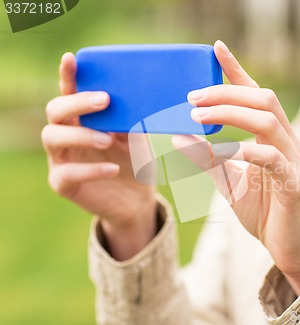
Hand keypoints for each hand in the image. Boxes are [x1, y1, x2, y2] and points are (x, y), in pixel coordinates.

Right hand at [42, 53, 156, 259]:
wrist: (137, 199)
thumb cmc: (134, 161)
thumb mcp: (136, 135)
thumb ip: (132, 116)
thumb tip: (141, 93)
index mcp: (82, 118)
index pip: (70, 92)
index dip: (68, 75)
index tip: (71, 58)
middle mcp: (66, 134)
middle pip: (55, 110)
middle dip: (77, 103)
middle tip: (104, 100)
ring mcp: (61, 159)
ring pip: (52, 138)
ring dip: (81, 135)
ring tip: (107, 139)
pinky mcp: (63, 183)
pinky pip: (68, 174)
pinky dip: (91, 170)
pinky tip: (112, 168)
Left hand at [173, 41, 299, 293]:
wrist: (290, 248)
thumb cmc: (264, 211)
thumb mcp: (230, 181)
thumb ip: (209, 159)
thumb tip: (179, 137)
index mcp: (275, 138)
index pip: (257, 95)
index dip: (237, 71)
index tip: (216, 49)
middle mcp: (289, 142)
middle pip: (263, 100)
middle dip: (226, 93)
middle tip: (191, 97)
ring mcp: (295, 161)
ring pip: (268, 121)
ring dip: (232, 114)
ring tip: (198, 116)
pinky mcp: (295, 183)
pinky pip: (271, 159)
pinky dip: (243, 150)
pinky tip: (219, 151)